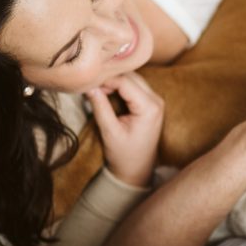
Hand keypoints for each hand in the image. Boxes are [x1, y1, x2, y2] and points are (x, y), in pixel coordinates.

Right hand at [86, 72, 163, 186]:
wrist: (137, 169)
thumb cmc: (124, 155)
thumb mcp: (110, 131)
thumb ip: (101, 107)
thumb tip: (89, 86)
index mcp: (149, 108)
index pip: (125, 81)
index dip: (105, 80)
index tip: (88, 86)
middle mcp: (156, 100)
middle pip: (131, 76)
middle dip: (110, 79)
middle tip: (91, 88)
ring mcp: (155, 101)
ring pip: (132, 79)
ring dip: (114, 82)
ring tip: (97, 91)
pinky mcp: (150, 103)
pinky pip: (134, 86)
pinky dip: (120, 87)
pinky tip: (106, 93)